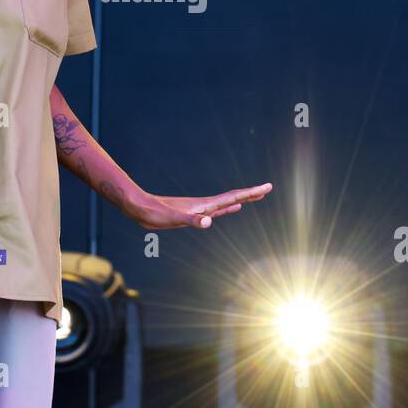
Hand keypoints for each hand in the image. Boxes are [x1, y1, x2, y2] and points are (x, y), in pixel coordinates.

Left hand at [122, 182, 273, 230]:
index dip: (250, 193)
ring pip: (226, 203)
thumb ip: (191, 220)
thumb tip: (209, 221)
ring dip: (241, 200)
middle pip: (233, 198)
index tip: (267, 187)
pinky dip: (227, 209)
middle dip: (251, 194)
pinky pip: (216, 210)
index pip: (233, 197)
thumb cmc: (154, 213)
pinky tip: (231, 209)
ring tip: (254, 197)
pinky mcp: (192, 214)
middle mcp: (204, 205)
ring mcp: (199, 209)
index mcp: (204, 205)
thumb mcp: (173, 218)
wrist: (139, 208)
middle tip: (267, 189)